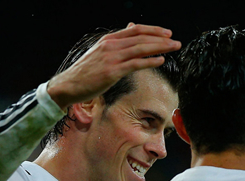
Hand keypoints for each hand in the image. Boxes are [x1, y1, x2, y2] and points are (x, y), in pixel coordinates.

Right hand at [47, 23, 180, 108]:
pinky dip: (150, 61)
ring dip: (160, 47)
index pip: (135, 30)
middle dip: (161, 38)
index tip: (166, 33)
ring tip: (173, 48)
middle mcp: (111, 46)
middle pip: (141, 38)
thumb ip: (116, 44)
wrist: (68, 85)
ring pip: (141, 48)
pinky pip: (136, 64)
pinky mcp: (112, 72)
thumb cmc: (84, 73)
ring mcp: (111, 58)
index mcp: (108, 40)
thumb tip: (130, 31)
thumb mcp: (100, 54)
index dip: (153, 30)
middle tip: (176, 41)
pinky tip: (161, 61)